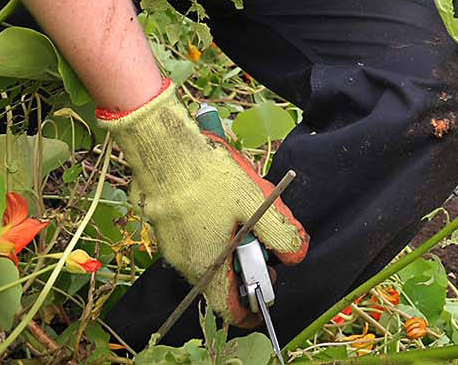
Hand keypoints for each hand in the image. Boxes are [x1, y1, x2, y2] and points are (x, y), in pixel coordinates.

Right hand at [97, 81, 308, 322]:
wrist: (164, 148)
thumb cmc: (211, 176)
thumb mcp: (256, 202)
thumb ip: (279, 233)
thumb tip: (295, 255)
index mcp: (206, 264)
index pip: (227, 307)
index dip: (249, 309)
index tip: (263, 297)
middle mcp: (183, 261)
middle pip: (218, 281)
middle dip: (243, 268)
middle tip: (261, 245)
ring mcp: (169, 244)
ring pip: (205, 257)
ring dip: (227, 246)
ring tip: (243, 216)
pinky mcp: (162, 225)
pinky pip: (191, 239)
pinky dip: (210, 232)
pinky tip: (220, 204)